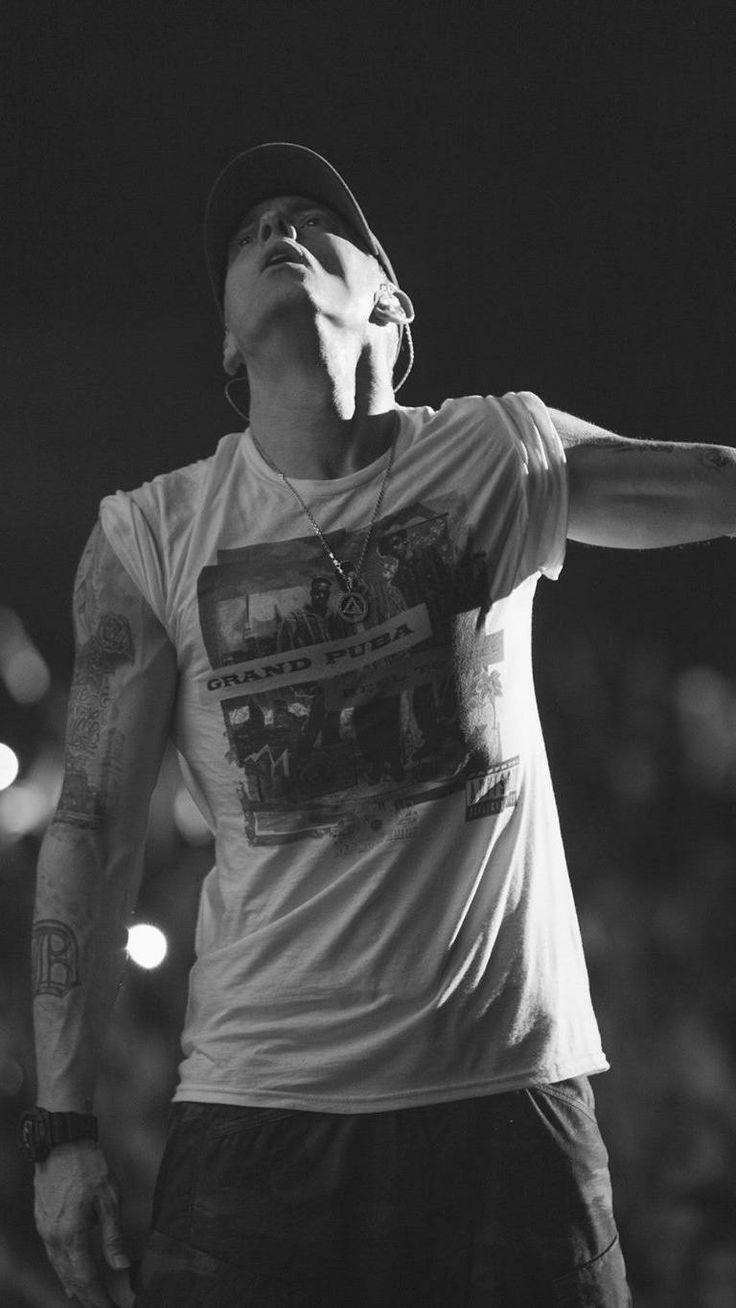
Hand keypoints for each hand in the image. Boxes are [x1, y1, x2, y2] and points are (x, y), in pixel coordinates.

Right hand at [34, 1140, 129, 1305]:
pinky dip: (64, 1270)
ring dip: (75, 1287)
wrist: (63, 1142)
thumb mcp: (110, 1200)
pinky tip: (71, 1274)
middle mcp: (54, 1239)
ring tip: (90, 1300)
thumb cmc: (90, 1167)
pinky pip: (53, 1256)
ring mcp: (45, 1231)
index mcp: (71, 1236)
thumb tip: (122, 1268)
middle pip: (70, 1280)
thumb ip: (114, 1237)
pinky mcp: (42, 1222)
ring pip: (59, 1269)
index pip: (87, 1280)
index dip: (100, 1299)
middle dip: (88, 1299)